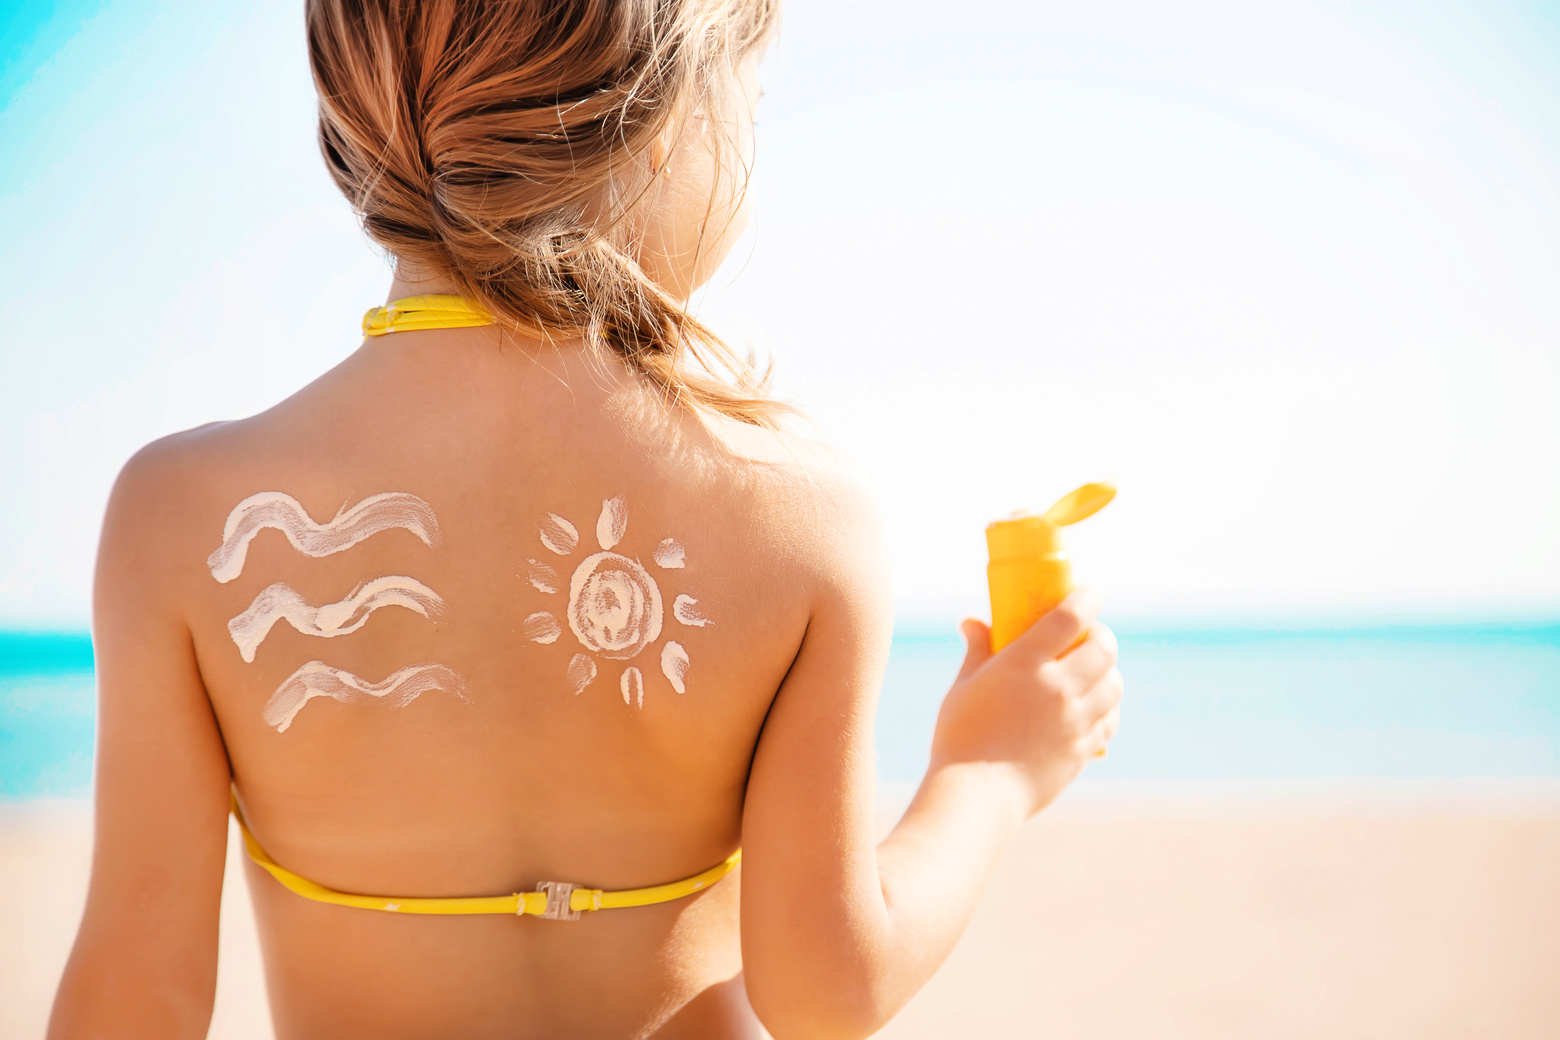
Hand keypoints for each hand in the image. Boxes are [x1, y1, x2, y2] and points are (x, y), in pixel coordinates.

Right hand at [928, 587, 1122, 818]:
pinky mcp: (1082, 750)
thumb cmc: (960, 737)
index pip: (1069, 616)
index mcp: (1025, 664)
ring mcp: (1075, 722)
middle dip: (1102, 635)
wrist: (977, 795)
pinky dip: (1107, 708)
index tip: (1090, 590)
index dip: (1086, 597)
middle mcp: (1058, 689)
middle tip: (1089, 635)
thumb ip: (977, 649)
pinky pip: (1110, 721)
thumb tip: (972, 621)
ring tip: (1093, 671)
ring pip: (1114, 685)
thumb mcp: (964, 686)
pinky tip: (1092, 707)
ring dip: (1108, 671)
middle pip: (1104, 648)